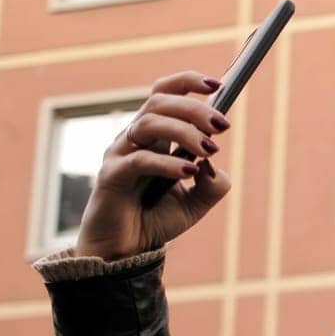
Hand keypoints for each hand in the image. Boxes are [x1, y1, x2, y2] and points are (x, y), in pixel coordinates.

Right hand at [73, 70, 233, 260]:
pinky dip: (167, 162)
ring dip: (185, 132)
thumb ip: (214, 185)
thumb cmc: (155, 221)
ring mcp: (119, 154)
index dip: (188, 82)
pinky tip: (189, 172)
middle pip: (159, 102)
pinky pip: (139, 159)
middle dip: (195, 109)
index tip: (218, 84)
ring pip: (148, 123)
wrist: (125, 253)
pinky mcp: (111, 176)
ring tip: (210, 151)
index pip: (165, 94)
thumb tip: (214, 165)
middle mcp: (134, 139)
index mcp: (155, 137)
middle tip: (223, 126)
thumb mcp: (197, 204)